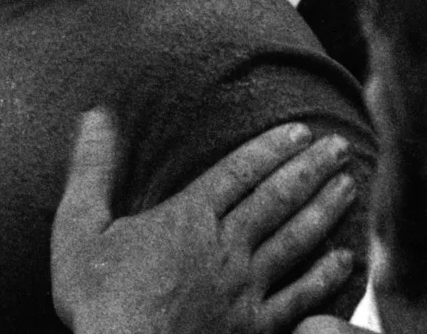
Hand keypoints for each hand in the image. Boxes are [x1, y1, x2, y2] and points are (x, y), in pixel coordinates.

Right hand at [52, 112, 356, 333]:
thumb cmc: (95, 296)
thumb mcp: (78, 224)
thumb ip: (91, 169)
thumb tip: (97, 115)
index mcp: (187, 218)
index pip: (239, 172)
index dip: (271, 148)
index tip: (301, 130)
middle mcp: (225, 247)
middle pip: (277, 198)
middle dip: (310, 168)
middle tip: (339, 145)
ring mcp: (245, 289)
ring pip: (295, 240)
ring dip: (324, 209)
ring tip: (349, 184)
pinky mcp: (253, 327)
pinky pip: (299, 297)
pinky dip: (325, 276)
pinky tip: (344, 259)